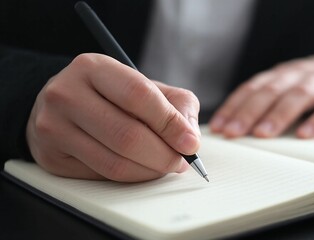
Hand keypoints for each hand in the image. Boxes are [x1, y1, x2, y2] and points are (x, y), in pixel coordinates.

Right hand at [26, 53, 200, 181]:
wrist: (63, 102)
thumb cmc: (111, 94)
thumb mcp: (144, 85)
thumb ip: (176, 104)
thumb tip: (191, 137)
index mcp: (94, 68)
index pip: (139, 96)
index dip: (170, 123)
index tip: (191, 143)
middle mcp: (67, 94)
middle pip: (127, 136)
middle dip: (164, 155)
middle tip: (181, 161)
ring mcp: (54, 127)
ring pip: (114, 162)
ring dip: (150, 171)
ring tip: (165, 165)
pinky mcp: (51, 156)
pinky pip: (101, 176)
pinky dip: (131, 177)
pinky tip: (141, 168)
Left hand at [210, 54, 313, 137]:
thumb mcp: (289, 89)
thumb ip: (268, 104)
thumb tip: (236, 131)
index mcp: (281, 74)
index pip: (252, 88)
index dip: (234, 106)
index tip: (219, 127)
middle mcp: (299, 73)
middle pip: (271, 90)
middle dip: (249, 111)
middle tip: (234, 133)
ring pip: (300, 94)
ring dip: (279, 114)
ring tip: (263, 134)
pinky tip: (306, 135)